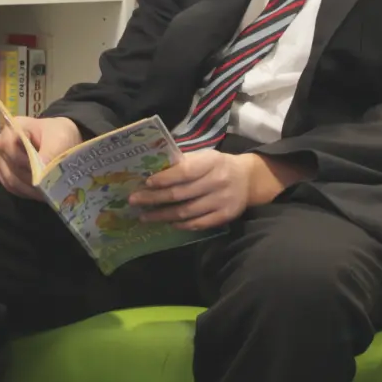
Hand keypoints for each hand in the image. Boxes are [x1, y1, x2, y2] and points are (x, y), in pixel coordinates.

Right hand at [0, 114, 82, 199]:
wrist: (62, 142)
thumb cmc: (60, 136)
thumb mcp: (60, 140)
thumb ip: (49, 155)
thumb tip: (39, 177)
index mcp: (15, 127)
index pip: (8, 144)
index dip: (23, 158)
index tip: (41, 166)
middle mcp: (4, 143)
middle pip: (10, 165)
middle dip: (30, 177)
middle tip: (48, 182)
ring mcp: (3, 160)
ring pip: (10, 179)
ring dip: (29, 188)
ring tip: (46, 190)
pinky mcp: (6, 174)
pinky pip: (11, 187)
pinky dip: (26, 192)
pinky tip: (39, 192)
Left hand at [128, 150, 269, 232]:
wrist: (248, 179)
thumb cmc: (217, 165)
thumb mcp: (204, 157)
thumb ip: (183, 163)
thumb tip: (153, 171)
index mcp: (211, 162)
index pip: (184, 171)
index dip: (164, 178)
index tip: (146, 183)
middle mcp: (218, 181)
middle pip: (181, 194)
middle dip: (154, 199)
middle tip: (134, 201)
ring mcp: (222, 201)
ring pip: (187, 212)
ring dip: (163, 215)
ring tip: (145, 216)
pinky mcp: (225, 216)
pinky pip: (199, 224)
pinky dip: (181, 225)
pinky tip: (168, 223)